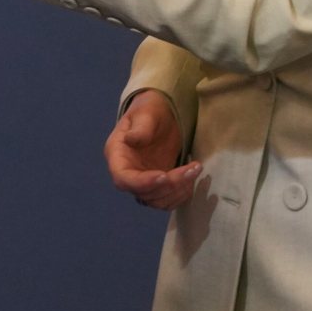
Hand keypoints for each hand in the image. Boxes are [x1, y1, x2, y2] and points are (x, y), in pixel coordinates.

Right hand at [105, 90, 200, 209]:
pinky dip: (181, 195)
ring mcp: (142, 180)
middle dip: (169, 185)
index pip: (123, 178)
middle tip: (191, 168)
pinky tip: (191, 178)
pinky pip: (167, 200)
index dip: (142, 183)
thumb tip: (131, 139)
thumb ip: (140, 127)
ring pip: (156, 201)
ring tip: (194, 171)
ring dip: (177, 192)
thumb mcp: (146, 113)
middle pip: (143, 192)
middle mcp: (127, 172)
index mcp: (117, 155)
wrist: (162, 114)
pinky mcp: (157, 185)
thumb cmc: (150, 109)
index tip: (163, 175)